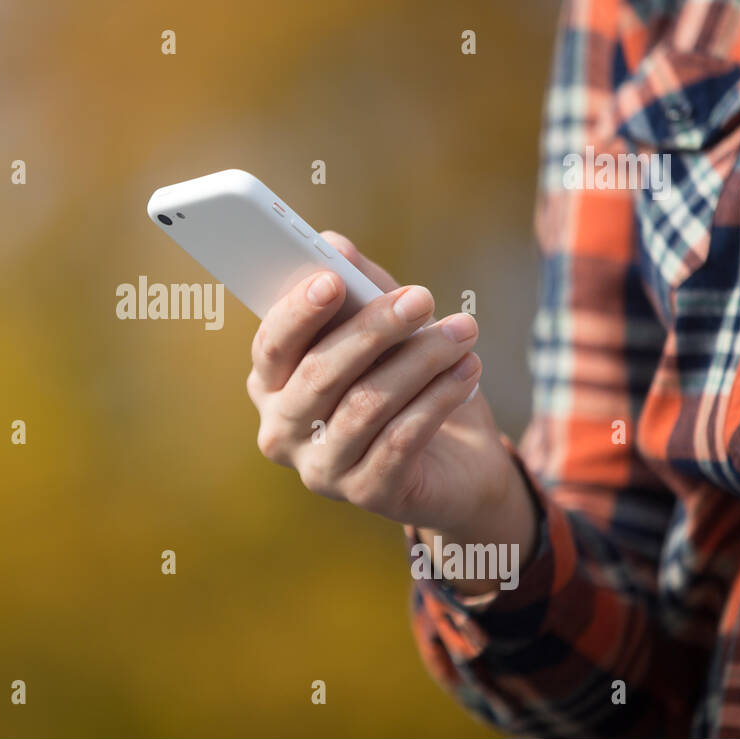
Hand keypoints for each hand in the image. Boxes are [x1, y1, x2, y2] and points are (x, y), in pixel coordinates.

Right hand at [246, 232, 535, 591]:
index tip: (332, 278)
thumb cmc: (405, 383)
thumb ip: (358, 288)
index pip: (271, 347)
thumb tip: (333, 243)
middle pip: (319, 375)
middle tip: (421, 298)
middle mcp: (282, 431)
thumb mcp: (386, 330)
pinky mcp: (366, 495)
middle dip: (373, 330)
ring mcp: (320, 470)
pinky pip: (400, 441)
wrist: (454, 464)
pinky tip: (468, 371)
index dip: (298, 313)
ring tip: (464, 332)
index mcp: (271, 385)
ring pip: (365, 406)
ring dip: (420, 361)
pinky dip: (438, 399)